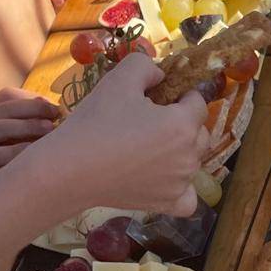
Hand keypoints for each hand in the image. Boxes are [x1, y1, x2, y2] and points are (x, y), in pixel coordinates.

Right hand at [0, 89, 62, 191]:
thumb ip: (19, 127)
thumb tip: (56, 121)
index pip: (6, 96)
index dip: (30, 98)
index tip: (55, 106)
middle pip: (5, 108)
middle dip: (32, 108)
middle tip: (57, 113)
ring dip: (25, 126)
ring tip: (49, 128)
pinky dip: (11, 152)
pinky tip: (29, 153)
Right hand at [35, 51, 208, 217]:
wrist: (70, 168)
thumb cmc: (96, 121)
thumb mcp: (119, 78)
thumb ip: (146, 66)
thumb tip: (161, 74)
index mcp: (183, 125)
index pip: (198, 103)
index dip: (181, 96)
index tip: (160, 98)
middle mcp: (189, 156)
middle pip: (200, 134)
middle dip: (183, 124)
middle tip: (150, 123)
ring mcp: (180, 183)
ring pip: (193, 162)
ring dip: (179, 153)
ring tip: (147, 148)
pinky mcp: (167, 204)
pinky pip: (188, 197)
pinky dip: (181, 189)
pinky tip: (165, 179)